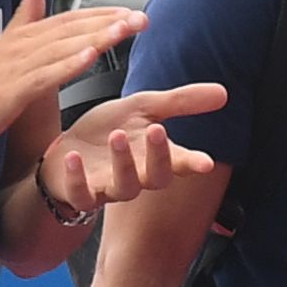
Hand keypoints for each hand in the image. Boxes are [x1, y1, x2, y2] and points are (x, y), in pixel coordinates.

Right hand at [0, 0, 148, 159]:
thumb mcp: (4, 48)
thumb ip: (24, 15)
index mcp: (23, 37)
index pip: (70, 19)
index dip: (102, 13)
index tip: (133, 11)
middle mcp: (21, 46)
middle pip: (72, 29)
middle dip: (109, 21)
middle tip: (142, 19)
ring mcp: (16, 68)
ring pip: (63, 48)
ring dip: (96, 37)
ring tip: (125, 29)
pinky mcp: (11, 92)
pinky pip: (45, 76)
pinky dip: (68, 65)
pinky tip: (91, 57)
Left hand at [41, 86, 221, 213]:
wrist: (64, 149)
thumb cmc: (104, 132)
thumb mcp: (142, 109)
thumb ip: (180, 102)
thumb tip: (223, 93)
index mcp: (151, 156)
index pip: (180, 162)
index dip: (193, 163)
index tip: (206, 163)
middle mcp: (135, 176)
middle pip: (156, 178)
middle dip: (158, 156)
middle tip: (158, 129)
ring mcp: (107, 187)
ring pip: (123, 186)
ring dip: (123, 162)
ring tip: (117, 136)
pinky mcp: (79, 193)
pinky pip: (80, 193)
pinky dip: (77, 177)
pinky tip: (74, 157)